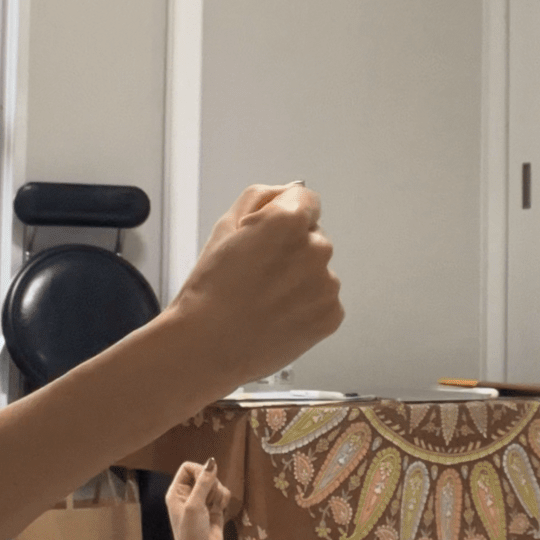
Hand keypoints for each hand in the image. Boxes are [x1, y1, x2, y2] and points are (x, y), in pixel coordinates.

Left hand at [166, 458, 230, 539]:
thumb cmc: (191, 533)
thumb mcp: (195, 505)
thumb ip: (204, 482)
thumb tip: (212, 461)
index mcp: (177, 492)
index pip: (188, 467)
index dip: (200, 471)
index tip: (206, 481)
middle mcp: (188, 495)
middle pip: (204, 474)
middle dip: (212, 483)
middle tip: (210, 498)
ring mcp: (201, 501)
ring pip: (215, 483)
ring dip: (219, 491)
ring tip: (215, 506)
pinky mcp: (214, 509)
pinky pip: (222, 494)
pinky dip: (224, 498)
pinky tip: (221, 509)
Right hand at [171, 183, 343, 392]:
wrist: (208, 347)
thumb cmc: (210, 292)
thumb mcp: (224, 227)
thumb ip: (260, 198)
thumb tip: (285, 192)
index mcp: (289, 221)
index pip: (306, 200)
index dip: (282, 215)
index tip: (267, 234)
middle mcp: (316, 249)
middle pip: (313, 237)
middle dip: (292, 249)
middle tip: (259, 274)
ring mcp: (327, 285)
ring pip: (318, 271)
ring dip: (299, 279)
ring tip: (265, 299)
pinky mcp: (331, 315)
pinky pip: (323, 301)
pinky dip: (305, 307)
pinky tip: (277, 315)